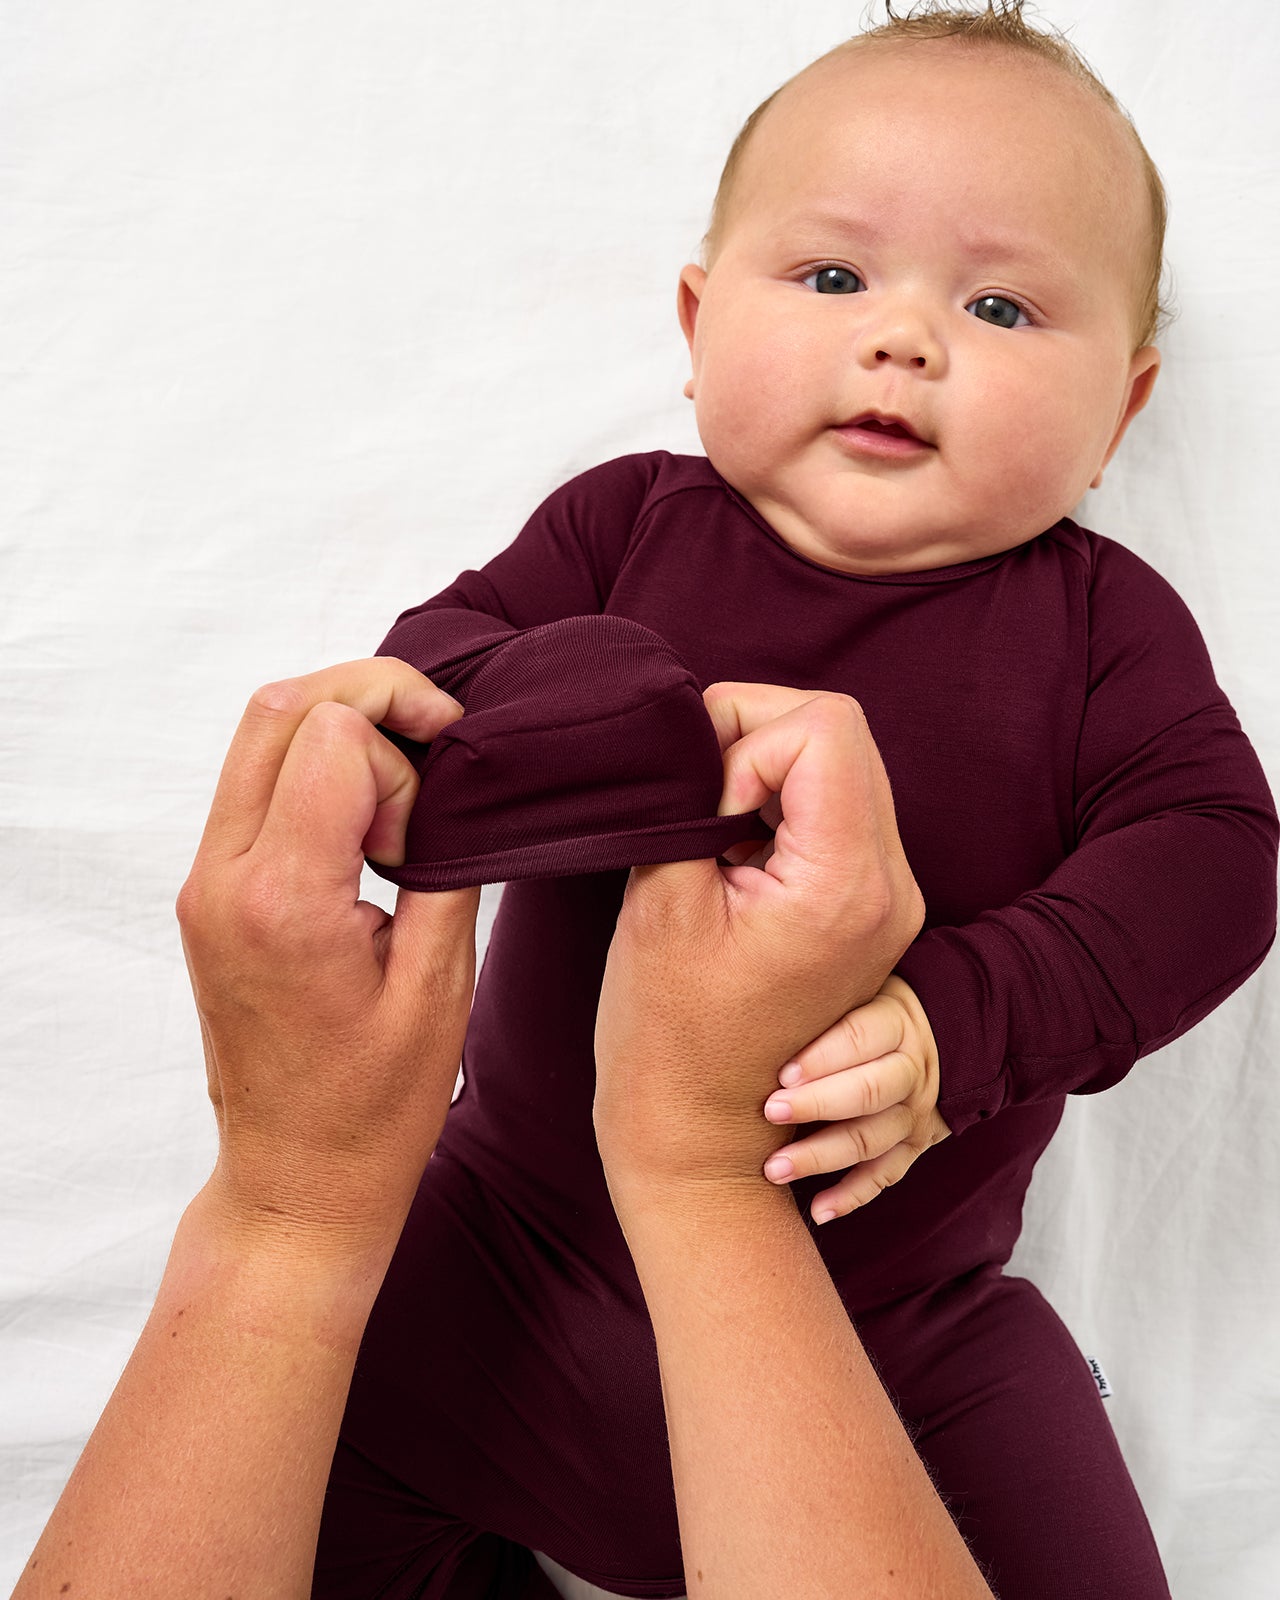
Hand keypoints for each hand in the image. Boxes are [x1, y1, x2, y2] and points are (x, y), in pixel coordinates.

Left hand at [174, 658, 479, 1261]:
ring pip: (260, 732)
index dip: (407, 746)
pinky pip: (254, 783)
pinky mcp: (210, 893)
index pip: (332, 735)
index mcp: (282, 901)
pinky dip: (317, 768)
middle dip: (372, 698)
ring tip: (406, 793)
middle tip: (438, 745)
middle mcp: (223, 880)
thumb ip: (448, 863)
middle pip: (280, 707)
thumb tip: (455, 780)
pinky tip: (371, 816)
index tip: (443, 808)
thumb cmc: (374, 1106)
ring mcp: (205, 884)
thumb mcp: (441, 984)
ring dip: (342, 729)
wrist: (297, 1178)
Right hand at [593, 683, 924, 1197]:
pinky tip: (734, 851)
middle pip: (841, 733)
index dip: (747, 737)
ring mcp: (888, 898)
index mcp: (846, 884)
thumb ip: (685, 798)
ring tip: (711, 828)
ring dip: (767, 770)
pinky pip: (838, 809)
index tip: (701, 803)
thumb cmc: (668, 1033)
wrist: (701, 1128)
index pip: (826, 728)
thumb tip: (694, 732)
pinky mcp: (870, 907)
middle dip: (756, 737)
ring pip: (842, 763)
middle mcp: (889, 886)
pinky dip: (781, 804)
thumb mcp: (661, 897)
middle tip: (694, 795)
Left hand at [758, 974, 950, 1223]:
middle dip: (817, 1105)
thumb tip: (755, 985)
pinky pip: (884, 1176)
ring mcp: (915, 1112)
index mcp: (896, 1023)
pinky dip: (852, 1196)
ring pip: (871, 1140)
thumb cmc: (869, 1006)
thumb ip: (822, 991)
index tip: (781, 1073)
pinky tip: (818, 1210)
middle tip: (769, 1112)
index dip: (822, 1057)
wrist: (941, 1032)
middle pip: (868, 1091)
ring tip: (774, 1169)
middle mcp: (911, 1070)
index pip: (860, 1038)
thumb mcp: (859, 986)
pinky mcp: (913, 1146)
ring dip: (821, 1157)